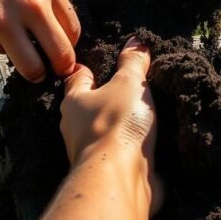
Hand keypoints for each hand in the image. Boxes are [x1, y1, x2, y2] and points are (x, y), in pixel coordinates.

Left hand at [60, 39, 155, 178]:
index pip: (77, 77)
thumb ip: (133, 63)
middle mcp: (76, 128)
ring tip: (142, 116)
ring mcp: (91, 152)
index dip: (89, 68)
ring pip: (103, 132)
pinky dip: (129, 148)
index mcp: (74, 101)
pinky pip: (119, 154)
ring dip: (120, 126)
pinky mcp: (108, 172)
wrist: (120, 177)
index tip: (99, 63)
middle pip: (88, 106)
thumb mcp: (130, 83)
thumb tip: (136, 41)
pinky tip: (146, 143)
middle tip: (125, 88)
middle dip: (105, 99)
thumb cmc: (117, 124)